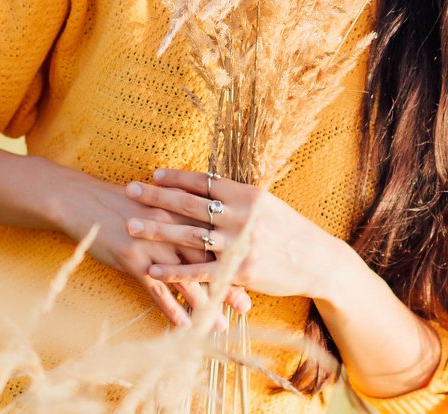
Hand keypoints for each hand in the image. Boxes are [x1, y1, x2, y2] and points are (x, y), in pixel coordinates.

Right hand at [52, 164, 249, 326]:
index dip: (235, 258)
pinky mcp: (132, 260)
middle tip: (244, 307)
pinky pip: (156, 290)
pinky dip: (170, 308)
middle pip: (207, 261)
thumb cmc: (125, 201)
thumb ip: (184, 212)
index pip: (216, 238)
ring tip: (218, 325)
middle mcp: (173, 228)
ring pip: (185, 279)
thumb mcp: (159, 201)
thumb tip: (209, 227)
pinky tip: (183, 325)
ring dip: (203, 305)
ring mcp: (153, 245)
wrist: (84, 200)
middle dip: (227, 285)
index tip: (254, 275)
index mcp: (183, 211)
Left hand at [124, 169, 344, 301]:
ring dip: (157, 231)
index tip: (154, 174)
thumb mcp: (268, 205)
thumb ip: (239, 197)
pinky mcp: (240, 272)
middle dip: (157, 197)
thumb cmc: (290, 231)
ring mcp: (241, 244)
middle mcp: (242, 215)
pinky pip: (200, 271)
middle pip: (191, 204)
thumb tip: (209, 185)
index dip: (178, 178)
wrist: (317, 261)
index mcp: (249, 194)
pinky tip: (152, 270)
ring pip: (190, 235)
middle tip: (130, 191)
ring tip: (131, 227)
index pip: (206, 181)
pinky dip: (174, 271)